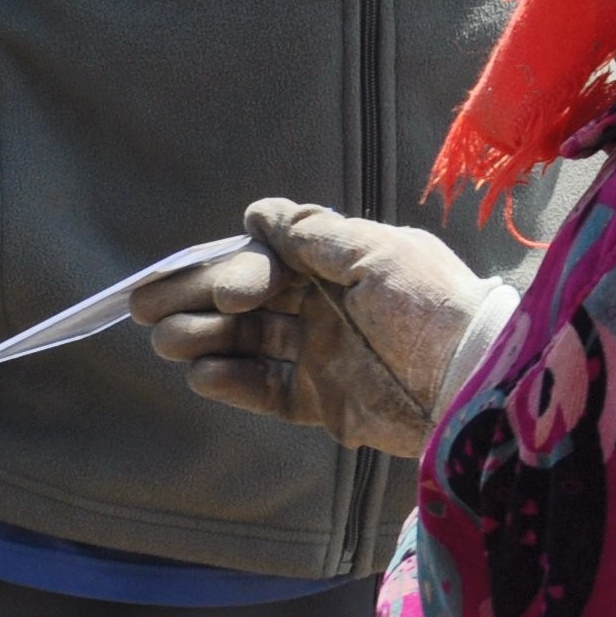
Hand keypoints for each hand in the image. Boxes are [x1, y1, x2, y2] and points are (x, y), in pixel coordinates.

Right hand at [133, 197, 513, 457]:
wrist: (474, 384)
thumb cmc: (429, 306)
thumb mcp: (376, 254)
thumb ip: (312, 235)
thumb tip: (256, 212)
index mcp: (342, 264)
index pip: (271, 257)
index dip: (236, 265)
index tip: (216, 279)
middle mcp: (327, 306)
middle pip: (248, 299)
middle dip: (196, 300)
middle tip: (141, 307)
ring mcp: (323, 355)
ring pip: (248, 343)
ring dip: (204, 338)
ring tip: (165, 339)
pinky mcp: (324, 404)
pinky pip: (266, 391)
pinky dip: (232, 382)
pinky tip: (201, 374)